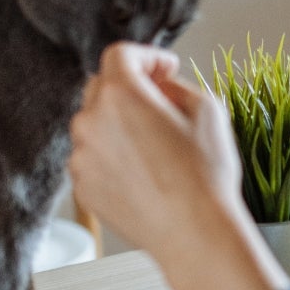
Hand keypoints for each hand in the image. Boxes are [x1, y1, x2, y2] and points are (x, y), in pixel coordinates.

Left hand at [69, 43, 284, 289]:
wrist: (194, 234)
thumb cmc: (205, 175)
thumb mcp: (207, 110)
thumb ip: (175, 86)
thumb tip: (160, 87)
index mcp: (120, 95)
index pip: (120, 55)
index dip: (147, 56)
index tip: (165, 68)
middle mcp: (90, 122)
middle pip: (102, 87)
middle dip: (131, 88)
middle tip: (162, 103)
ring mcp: (82, 157)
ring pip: (95, 125)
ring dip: (120, 124)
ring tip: (156, 146)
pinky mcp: (83, 187)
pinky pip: (94, 158)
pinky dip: (114, 156)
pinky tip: (145, 172)